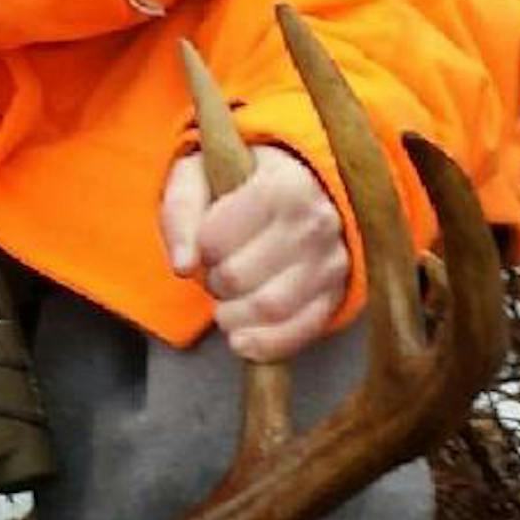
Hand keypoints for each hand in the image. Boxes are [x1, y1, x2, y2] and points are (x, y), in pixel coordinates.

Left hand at [158, 144, 347, 362]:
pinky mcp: (337, 294)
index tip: (207, 243)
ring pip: (268, 309)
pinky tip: (243, 337)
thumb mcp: (201, 175)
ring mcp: (331, 261)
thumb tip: (184, 266)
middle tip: (217, 272)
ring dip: (233, 316)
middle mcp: (315, 223)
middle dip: (214, 282)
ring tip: (229, 301)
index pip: (215, 239)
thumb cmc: (244, 181)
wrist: (305, 187)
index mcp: (282, 185)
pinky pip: (299, 333)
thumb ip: (182, 213)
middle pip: (238, 277)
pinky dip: (264, 344)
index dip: (200, 249)